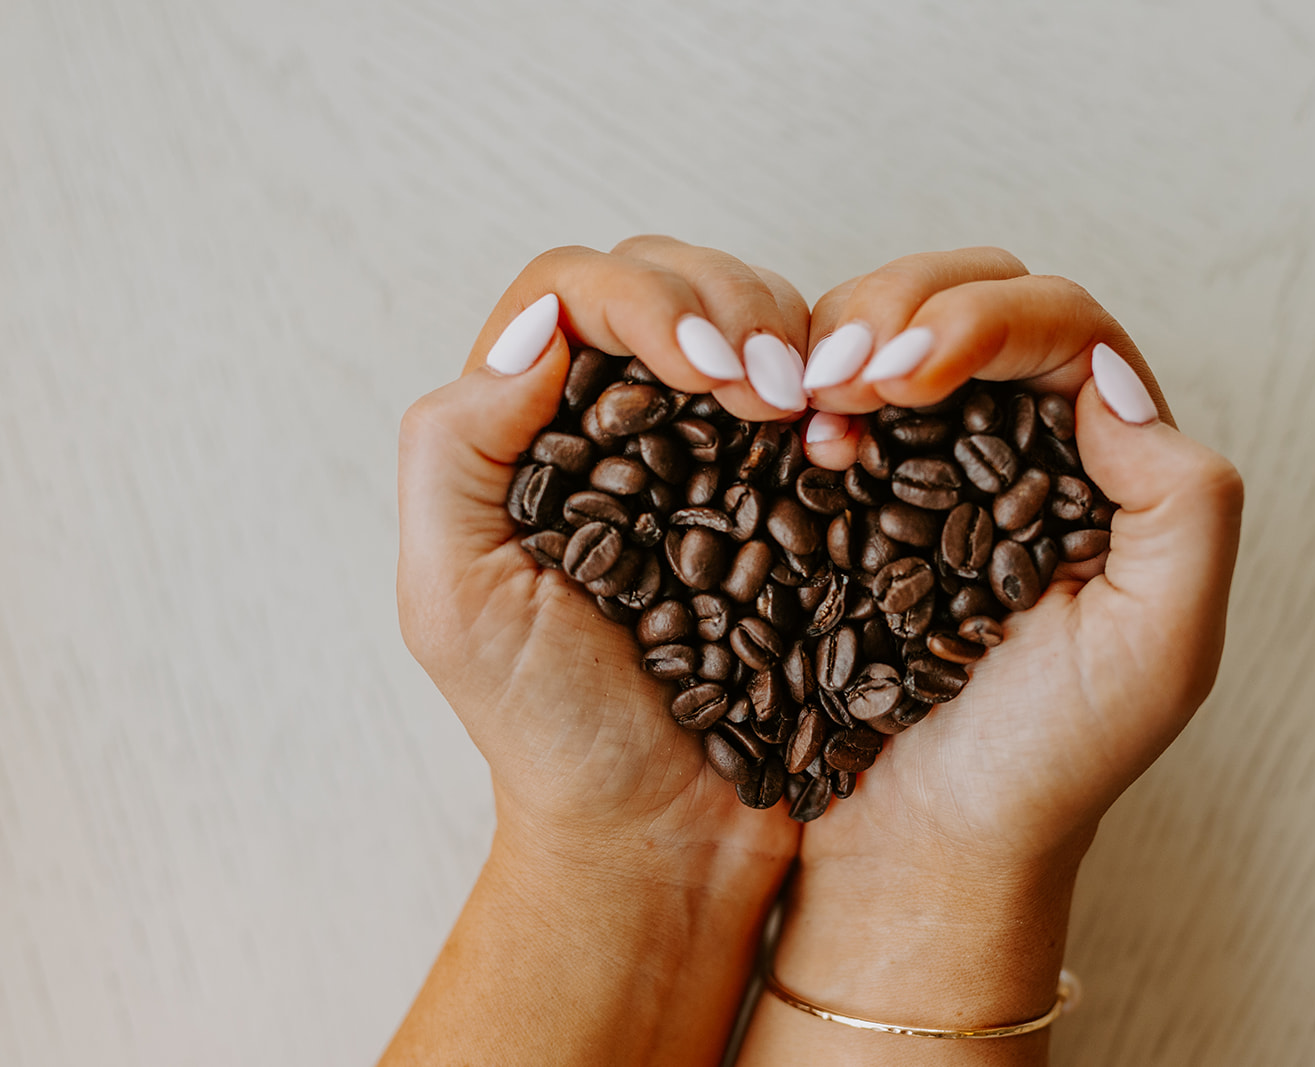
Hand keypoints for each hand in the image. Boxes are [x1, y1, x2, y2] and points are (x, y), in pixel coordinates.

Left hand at [387, 237, 811, 1065]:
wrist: (669, 832)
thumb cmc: (553, 731)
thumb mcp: (456, 603)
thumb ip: (455, 454)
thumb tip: (540, 330)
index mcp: (528, 433)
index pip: (574, 295)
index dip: (641, 300)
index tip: (702, 370)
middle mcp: (620, 421)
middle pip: (670, 281)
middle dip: (727, 306)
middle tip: (767, 392)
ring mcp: (711, 448)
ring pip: (752, 318)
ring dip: (787, 335)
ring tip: (807, 407)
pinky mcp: (787, 488)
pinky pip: (819, 394)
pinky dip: (838, 388)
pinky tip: (846, 430)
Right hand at [738, 249, 1243, 1063]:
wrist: (920, 848)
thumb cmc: (1044, 766)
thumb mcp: (1162, 649)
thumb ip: (1182, 505)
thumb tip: (1110, 379)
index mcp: (1103, 468)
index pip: (1063, 331)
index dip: (990, 322)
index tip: (913, 375)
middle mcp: (1018, 445)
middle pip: (979, 295)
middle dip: (911, 307)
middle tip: (855, 375)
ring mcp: (923, 459)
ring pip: (897, 323)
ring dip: (853, 329)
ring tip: (820, 394)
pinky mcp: (845, 489)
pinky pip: (828, 391)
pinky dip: (808, 381)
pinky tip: (799, 421)